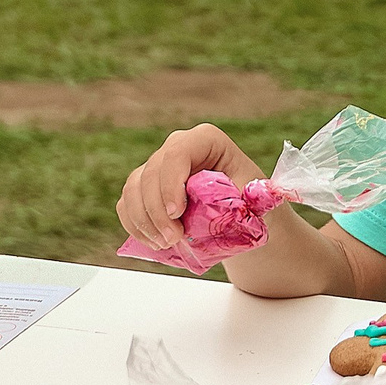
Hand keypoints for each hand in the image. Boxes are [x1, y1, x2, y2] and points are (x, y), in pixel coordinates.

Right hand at [118, 124, 266, 252]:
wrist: (240, 215)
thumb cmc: (250, 201)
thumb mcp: (257, 195)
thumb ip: (251, 195)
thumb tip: (247, 197)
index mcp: (205, 140)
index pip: (177, 153)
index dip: (171, 183)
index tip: (177, 214)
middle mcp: (176, 147)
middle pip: (151, 173)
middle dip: (157, 210)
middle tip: (173, 239)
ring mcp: (157, 167)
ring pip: (134, 189)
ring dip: (144, 221)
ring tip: (165, 244)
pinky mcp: (144, 188)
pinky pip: (127, 204)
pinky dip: (136, 226)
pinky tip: (154, 242)